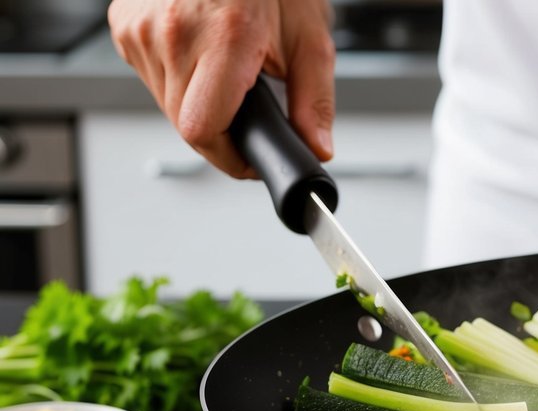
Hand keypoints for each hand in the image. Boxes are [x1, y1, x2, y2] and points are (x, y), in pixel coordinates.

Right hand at [108, 0, 334, 178]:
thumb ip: (314, 100)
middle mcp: (175, 32)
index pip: (203, 130)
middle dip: (222, 131)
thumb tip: (316, 146)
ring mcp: (141, 27)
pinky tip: (200, 53)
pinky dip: (177, 77)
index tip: (249, 161)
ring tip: (227, 71)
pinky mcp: (123, 24)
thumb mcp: (308, 37)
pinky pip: (150, 75)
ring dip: (198, 103)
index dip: (229, 157)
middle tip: (250, 109)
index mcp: (225, 38)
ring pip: (166, 103)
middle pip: (186, 123)